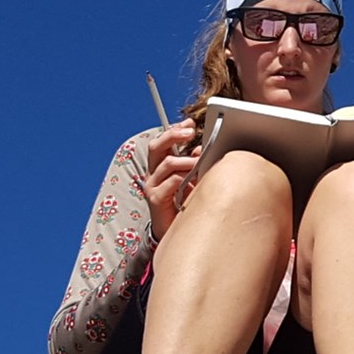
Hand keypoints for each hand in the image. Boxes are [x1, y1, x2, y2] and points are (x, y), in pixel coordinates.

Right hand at [141, 121, 199, 235]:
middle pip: (157, 146)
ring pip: (168, 163)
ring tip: (201, 161)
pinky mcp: (155, 198)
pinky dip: (185, 178)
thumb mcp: (191, 179)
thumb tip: (200, 149)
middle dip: (173, 135)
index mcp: (160, 165)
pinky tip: (194, 181)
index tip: (190, 122)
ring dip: (187, 160)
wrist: (173, 230)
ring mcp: (152, 185)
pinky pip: (172, 181)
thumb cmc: (184, 202)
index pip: (163, 141)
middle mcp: (153, 173)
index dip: (175, 129)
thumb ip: (193, 163)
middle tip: (190, 132)